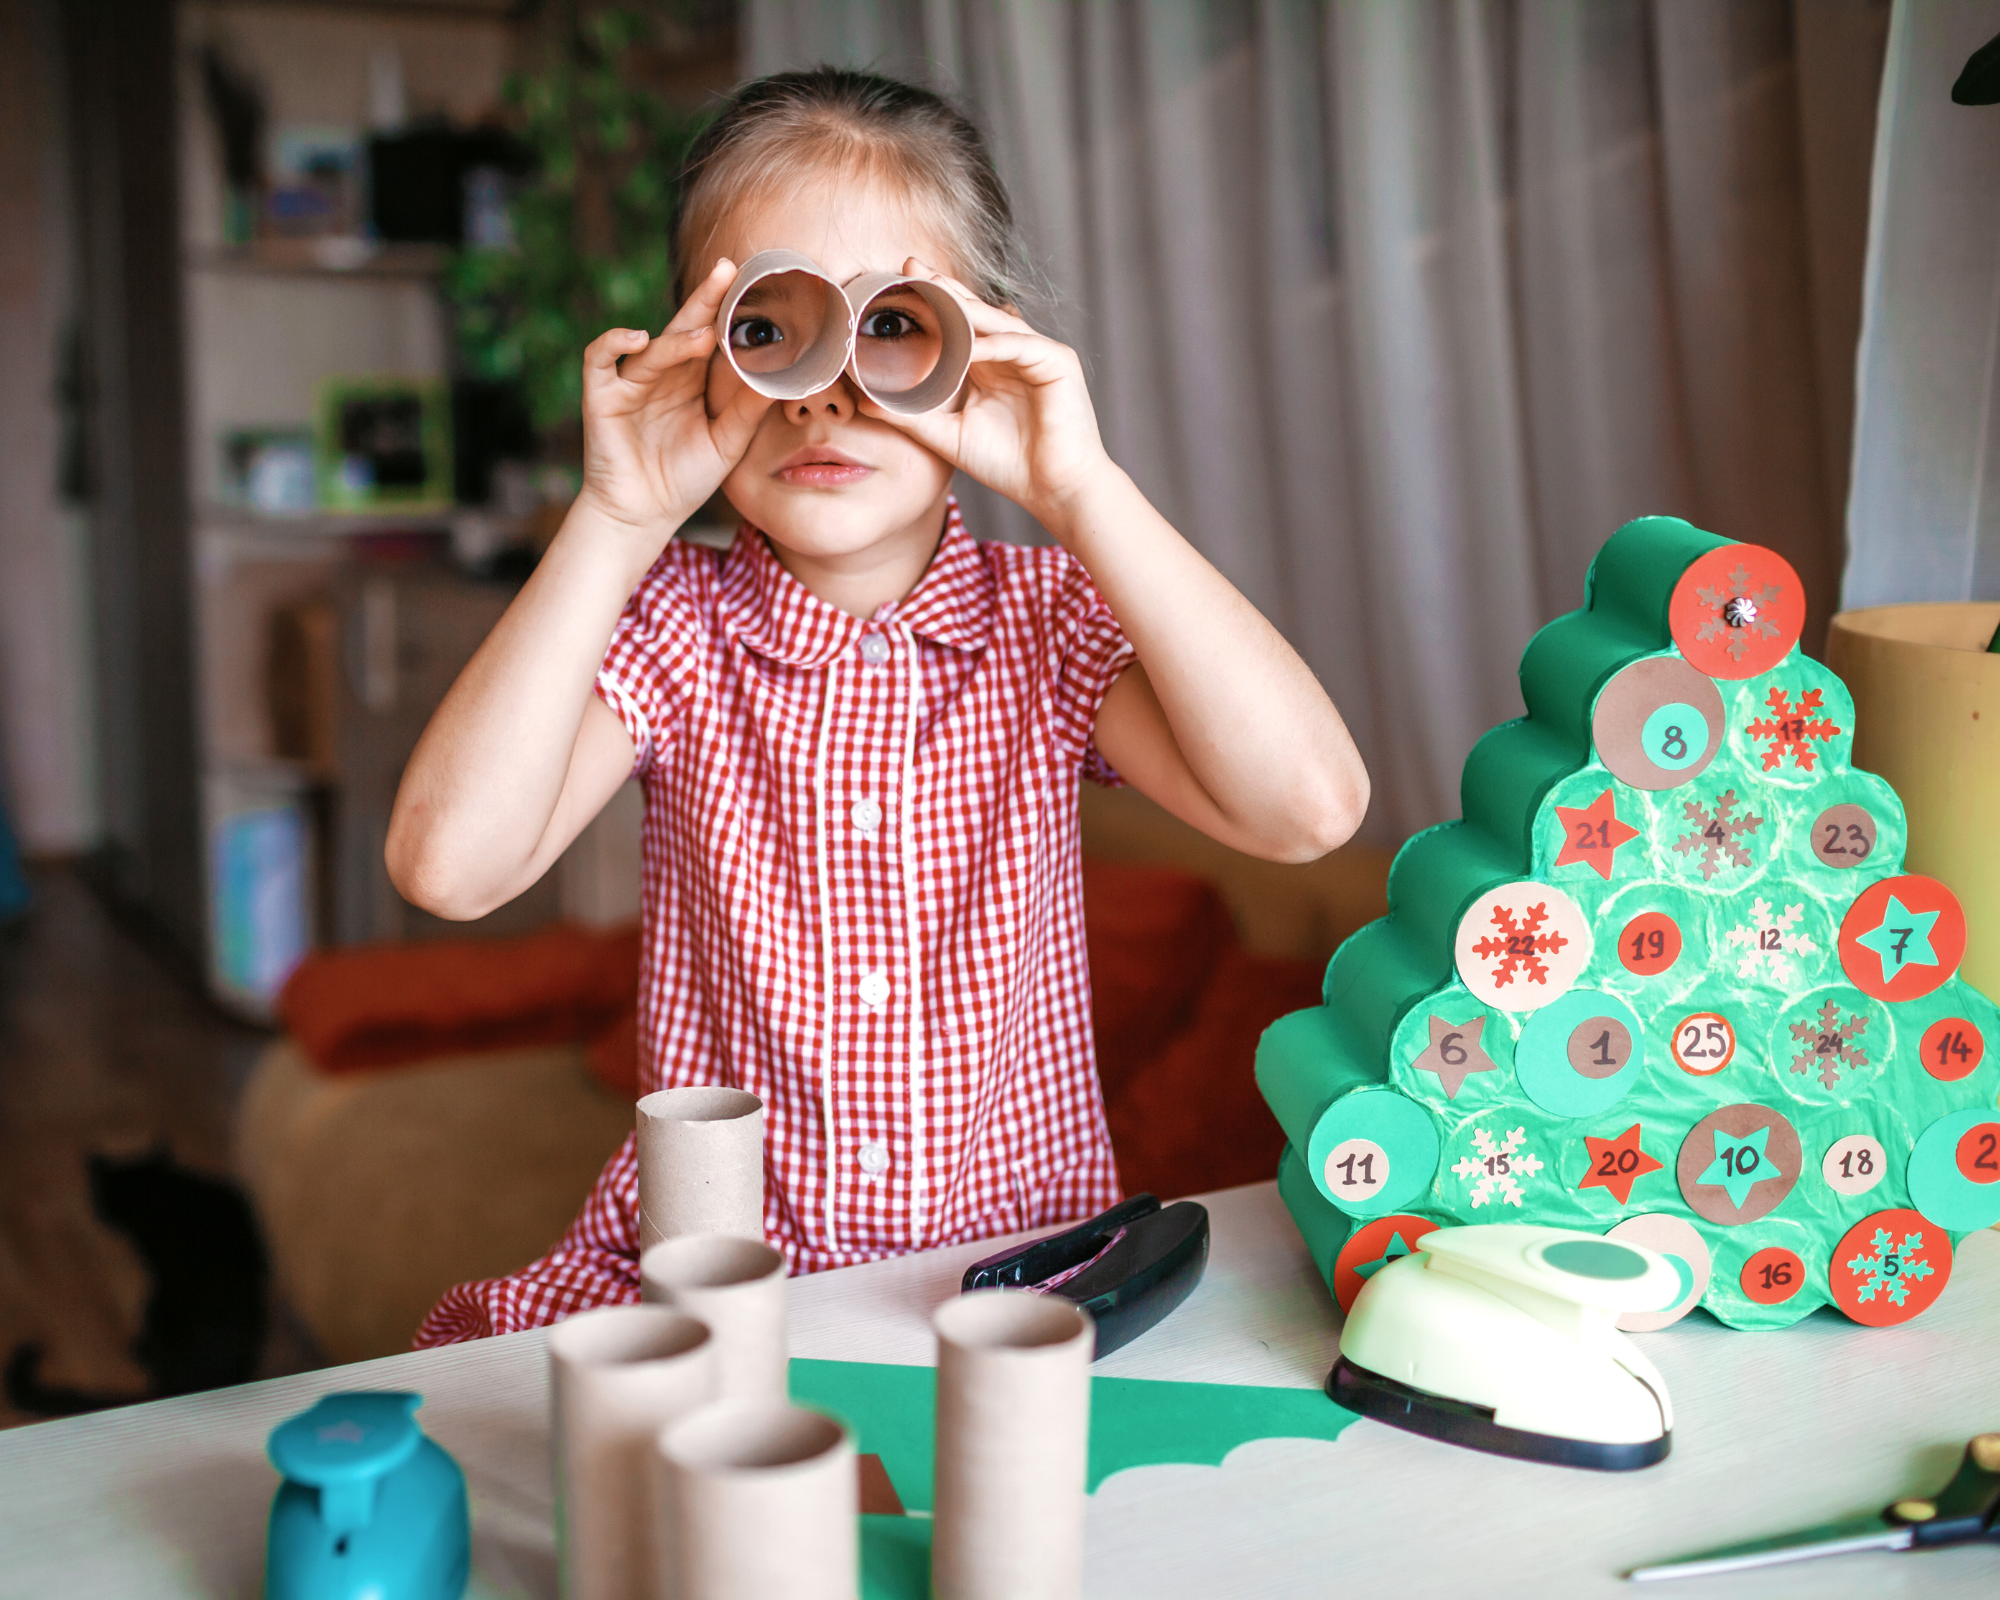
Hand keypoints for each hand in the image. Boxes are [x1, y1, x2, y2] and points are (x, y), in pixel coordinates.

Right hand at [572, 257, 770, 547]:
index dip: (729, 312)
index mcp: (693, 380)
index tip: (755, 285)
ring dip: (677, 340)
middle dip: (705, 299)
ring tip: (704, 336)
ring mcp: (631, 382)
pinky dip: (614, 342)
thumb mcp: (726, 443)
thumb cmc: (684, 479)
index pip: (713, 336)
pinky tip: (637, 338)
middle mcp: (663, 373)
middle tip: (728, 269)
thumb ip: (748, 410)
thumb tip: (783, 378)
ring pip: (653, 348)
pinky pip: (600, 358)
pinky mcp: (602, 396)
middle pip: (684, 327)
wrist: (643, 515)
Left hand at [858, 260, 1116, 536]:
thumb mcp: (948, 435)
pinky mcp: (1059, 362)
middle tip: (910, 267)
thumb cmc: (1008, 465)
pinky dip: (994, 344)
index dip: (932, 303)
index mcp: (988, 365)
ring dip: (966, 307)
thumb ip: (910, 417)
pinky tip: (970, 347)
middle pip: (975, 312)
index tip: (896, 285)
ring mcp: (1037, 354)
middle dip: (944, 288)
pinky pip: (1021, 344)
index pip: (958, 325)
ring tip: (934, 291)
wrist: (1053, 490)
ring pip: (996, 322)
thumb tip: (864, 402)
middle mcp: (1011, 353)